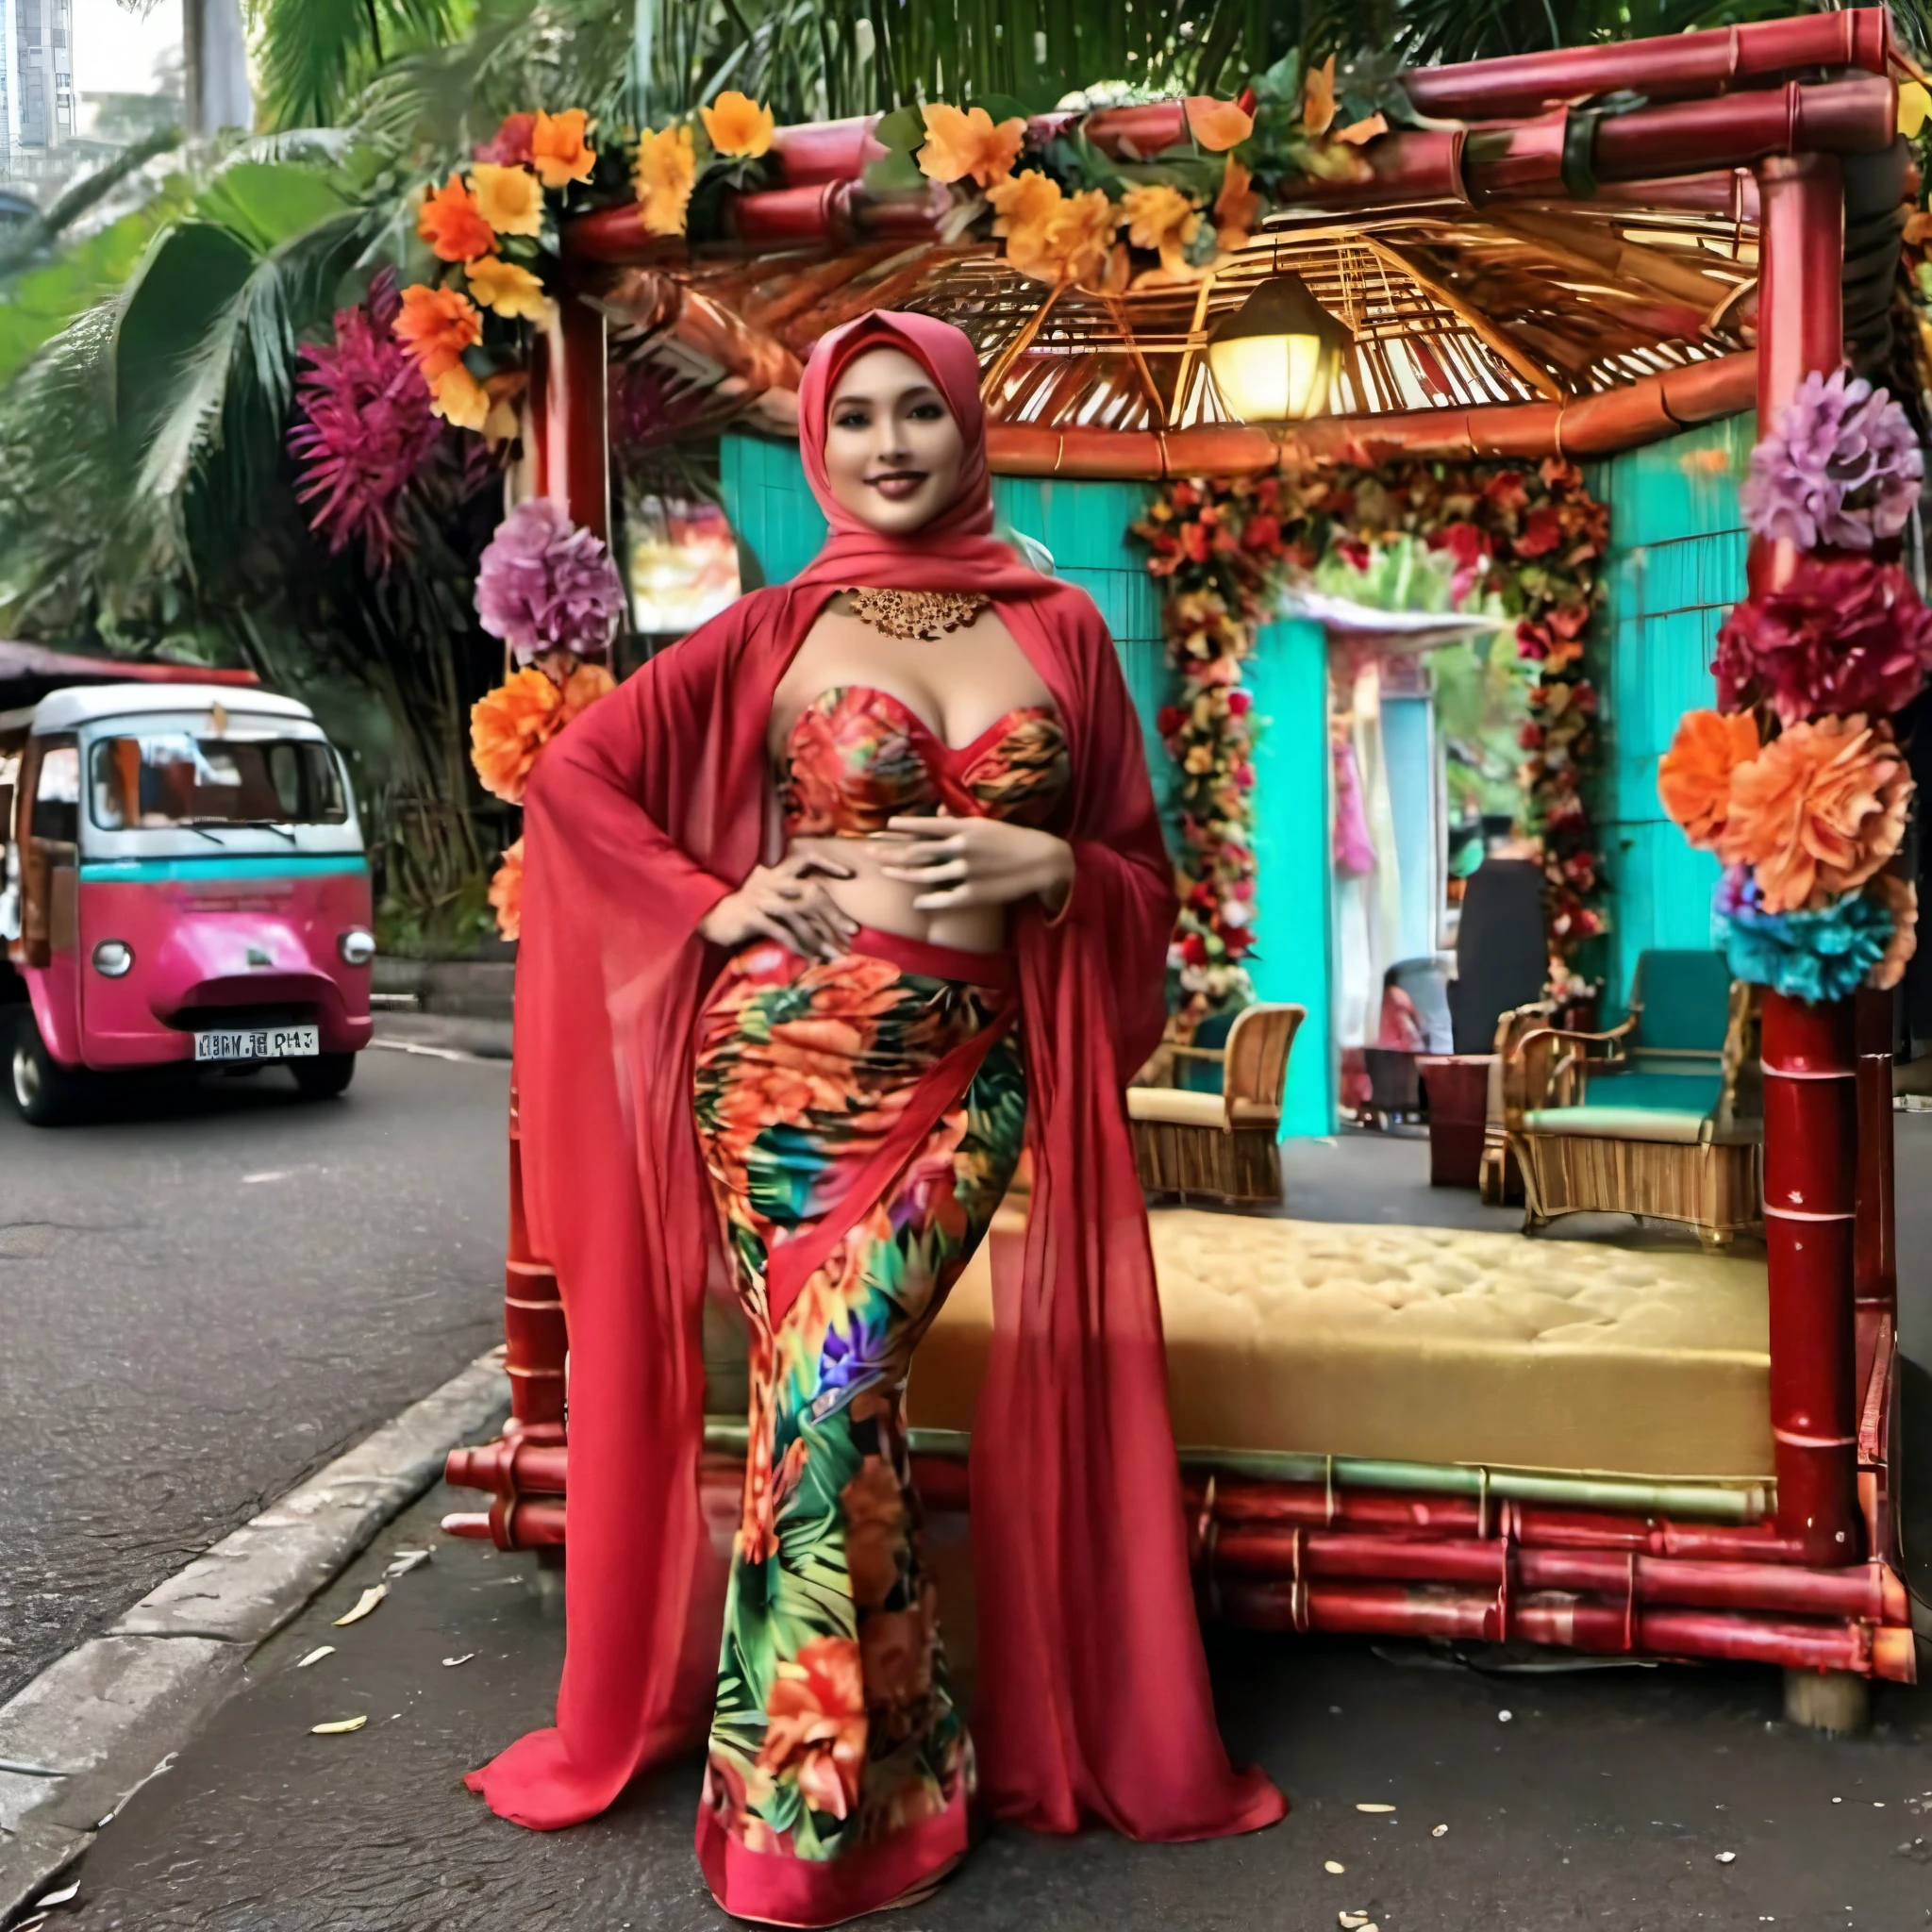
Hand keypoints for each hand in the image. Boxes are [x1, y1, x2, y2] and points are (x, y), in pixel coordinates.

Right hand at [699, 850, 857, 958]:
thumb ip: (791, 898)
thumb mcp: (769, 899)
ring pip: (800, 915)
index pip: (806, 857)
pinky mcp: (752, 915)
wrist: (710, 921)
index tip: (851, 875)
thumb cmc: (745, 913)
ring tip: (835, 953)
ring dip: (820, 937)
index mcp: (775, 871)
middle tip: (852, 930)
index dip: (829, 863)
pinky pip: (783, 931)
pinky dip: (800, 946)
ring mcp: (760, 896)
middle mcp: (769, 879)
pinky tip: (811, 957)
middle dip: (834, 913)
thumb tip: (823, 914)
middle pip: (811, 891)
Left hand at [879, 815, 1074, 914]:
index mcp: (965, 828)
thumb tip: (935, 815)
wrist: (1043, 861)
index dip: (903, 827)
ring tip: (886, 872)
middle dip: (891, 851)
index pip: (925, 827)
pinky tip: (916, 901)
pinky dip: (927, 900)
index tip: (886, 827)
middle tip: (870, 851)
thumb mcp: (985, 824)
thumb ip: (957, 821)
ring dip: (902, 873)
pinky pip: (943, 899)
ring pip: (925, 875)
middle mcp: (962, 849)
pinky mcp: (973, 894)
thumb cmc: (1013, 839)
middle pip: (918, 851)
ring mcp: (966, 873)